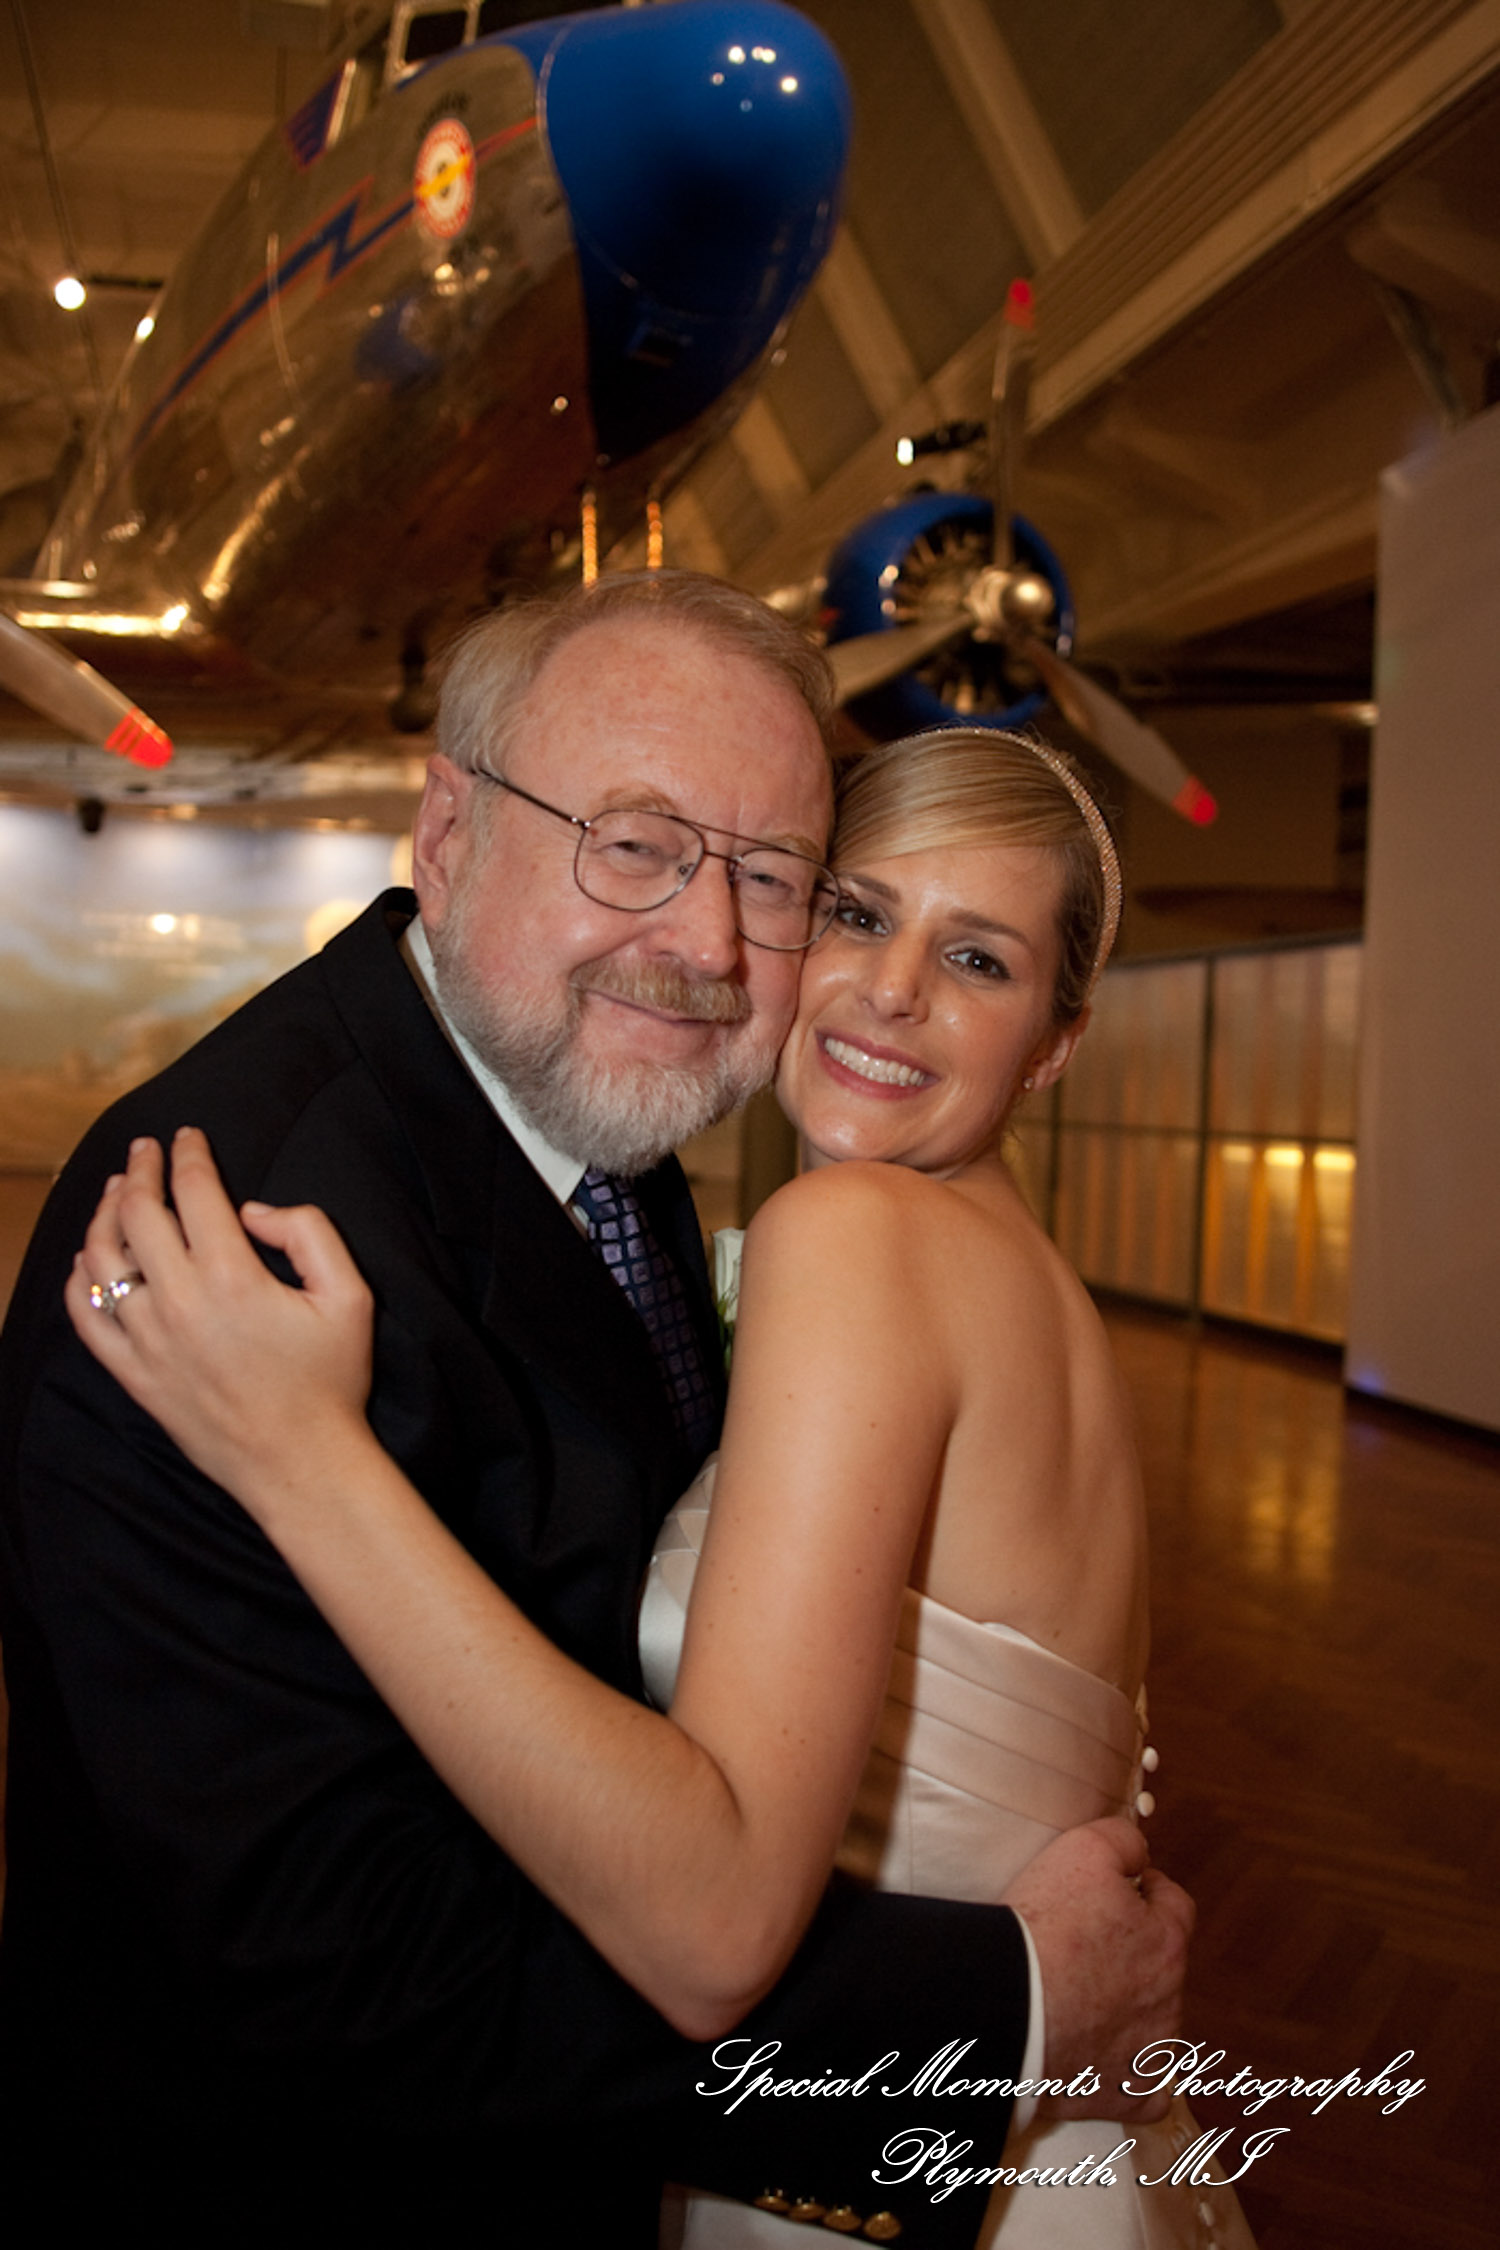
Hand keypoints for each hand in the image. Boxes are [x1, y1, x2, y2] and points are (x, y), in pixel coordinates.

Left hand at [66, 1127, 374, 1512]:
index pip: (194, 1192)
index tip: (186, 1136)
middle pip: (138, 1213)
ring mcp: (148, 1341)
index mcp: (233, 1277)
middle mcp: (179, 1303)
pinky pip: (87, 1318)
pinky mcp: (134, 1374)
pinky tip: (88, 1259)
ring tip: (114, 1192)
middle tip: (145, 1151)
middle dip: (139, 1170)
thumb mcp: (351, 1295)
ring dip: (104, 1214)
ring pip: (103, 1258)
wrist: (300, 1465)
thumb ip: (309, 1233)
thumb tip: (254, 1211)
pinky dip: (80, 1280)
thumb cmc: (330, 1381)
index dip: (189, 1154)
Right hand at [1002, 1816, 1193, 2122]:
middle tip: (1085, 1943)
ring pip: (1152, 2023)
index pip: (1175, 1906)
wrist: (1008, 2006)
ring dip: (1128, 2008)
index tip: (1121, 1890)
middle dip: (1134, 1951)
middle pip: (1162, 1965)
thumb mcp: (1083, 1849)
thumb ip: (1124, 1839)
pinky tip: (1101, 2057)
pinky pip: (1146, 2088)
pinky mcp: (1128, 2094)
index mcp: (1168, 1942)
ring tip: (1078, 1997)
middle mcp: (1170, 1999)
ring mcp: (1152, 2052)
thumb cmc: (1045, 1927)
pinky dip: (1128, 2073)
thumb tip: (1140, 1852)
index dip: (1148, 1891)